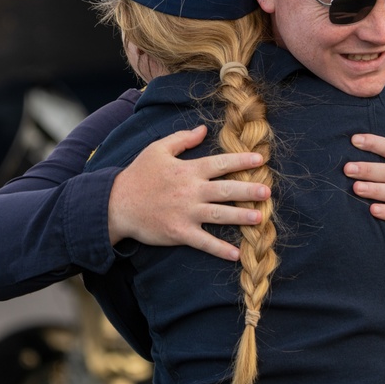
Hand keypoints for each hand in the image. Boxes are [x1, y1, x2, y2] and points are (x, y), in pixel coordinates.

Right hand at [109, 125, 268, 260]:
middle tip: (267, 191)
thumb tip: (203, 129)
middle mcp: (191, 191)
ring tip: (260, 218)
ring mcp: (186, 213)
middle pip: (226, 189)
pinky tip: (236, 254)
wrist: (116, 204)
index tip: (260, 159)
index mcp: (188, 170)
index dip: (241, 160)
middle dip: (248, 190)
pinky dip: (219, 249)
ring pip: (220, 215)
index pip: (220, 163)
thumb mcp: (157, 149)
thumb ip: (182, 139)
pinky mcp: (179, 232)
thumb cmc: (138, 175)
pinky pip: (204, 242)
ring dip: (241, 217)